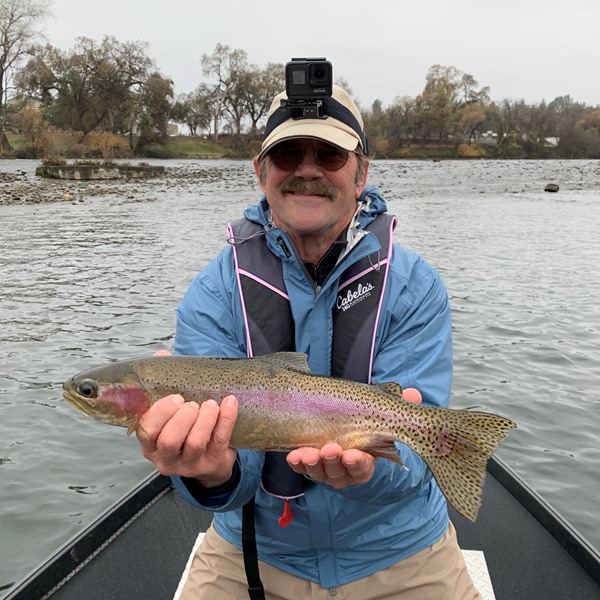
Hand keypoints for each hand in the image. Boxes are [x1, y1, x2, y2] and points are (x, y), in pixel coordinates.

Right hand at [136, 361, 238, 485]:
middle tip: (193, 404)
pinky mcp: (213, 463)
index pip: (147, 431)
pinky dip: (226, 419)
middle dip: (182, 418)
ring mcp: (189, 464)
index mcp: (150, 444)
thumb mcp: (171, 412)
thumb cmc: (186, 428)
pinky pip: (220, 440)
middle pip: (169, 440)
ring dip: (205, 419)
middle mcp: (166, 458)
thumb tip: (160, 355)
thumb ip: (164, 384)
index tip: (176, 398)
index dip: (160, 413)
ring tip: (211, 404)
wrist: (211, 459)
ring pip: (195, 443)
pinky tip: (230, 403)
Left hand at [286, 387, 421, 488]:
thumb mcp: (382, 414)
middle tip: (330, 448)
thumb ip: (399, 406)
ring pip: (319, 471)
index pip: (362, 468)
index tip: (353, 455)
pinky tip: (293, 456)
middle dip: (333, 461)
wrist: (342, 423)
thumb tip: (413, 394)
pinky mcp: (309, 463)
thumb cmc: (365, 423)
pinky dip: (297, 463)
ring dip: (313, 463)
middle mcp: (344, 470)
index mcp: (364, 462)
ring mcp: (326, 469)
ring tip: (308, 453)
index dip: (358, 463)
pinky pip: (301, 466)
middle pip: (338, 471)